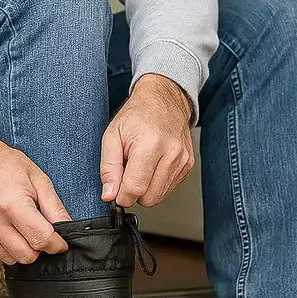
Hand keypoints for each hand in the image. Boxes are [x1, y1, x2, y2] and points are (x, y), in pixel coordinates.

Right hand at [0, 125, 70, 264]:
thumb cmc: (6, 166)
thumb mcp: (39, 179)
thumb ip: (54, 207)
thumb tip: (67, 228)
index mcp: (13, 205)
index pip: (41, 239)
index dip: (56, 244)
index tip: (61, 242)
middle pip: (27, 255)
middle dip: (41, 248)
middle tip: (44, 233)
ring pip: (13, 259)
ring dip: (26, 250)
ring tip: (27, 230)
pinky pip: (0, 254)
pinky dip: (11, 248)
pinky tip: (14, 231)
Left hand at [100, 74, 194, 206]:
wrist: (164, 99)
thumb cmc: (137, 115)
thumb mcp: (111, 136)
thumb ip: (108, 168)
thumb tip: (109, 195)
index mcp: (150, 145)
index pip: (135, 189)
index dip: (121, 196)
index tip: (115, 189)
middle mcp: (171, 154)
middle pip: (149, 198)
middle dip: (133, 192)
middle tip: (127, 171)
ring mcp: (183, 160)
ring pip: (159, 196)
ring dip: (145, 187)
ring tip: (140, 165)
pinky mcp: (188, 165)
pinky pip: (167, 188)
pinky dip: (156, 182)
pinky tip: (152, 165)